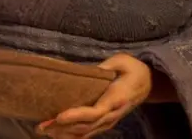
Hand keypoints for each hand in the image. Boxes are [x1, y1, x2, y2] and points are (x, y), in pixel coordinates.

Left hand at [37, 53, 151, 138]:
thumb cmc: (133, 69)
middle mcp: (112, 114)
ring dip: (65, 133)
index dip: (76, 116)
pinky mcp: (106, 122)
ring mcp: (109, 121)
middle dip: (63, 128)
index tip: (59, 116)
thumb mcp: (122, 61)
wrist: (149, 84)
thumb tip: (85, 71)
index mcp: (116, 99)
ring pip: (86, 132)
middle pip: (86, 126)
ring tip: (44, 131)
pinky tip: (58, 135)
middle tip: (41, 126)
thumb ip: (105, 66)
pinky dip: (73, 135)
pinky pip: (89, 132)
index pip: (95, 112)